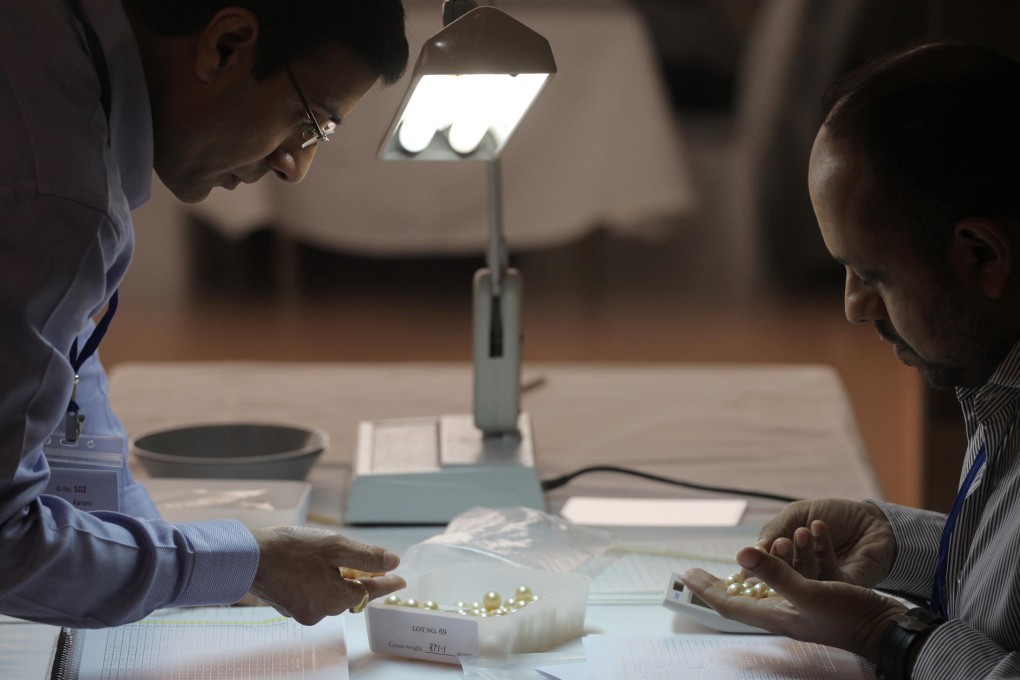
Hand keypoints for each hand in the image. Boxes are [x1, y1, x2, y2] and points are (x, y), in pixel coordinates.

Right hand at [249, 526, 405, 624]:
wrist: (247, 557)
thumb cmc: (291, 549)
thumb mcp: (335, 546)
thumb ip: (366, 556)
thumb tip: (393, 562)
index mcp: (336, 599)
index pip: (370, 591)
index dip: (387, 583)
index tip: (401, 580)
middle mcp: (321, 612)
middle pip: (350, 594)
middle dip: (359, 577)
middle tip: (366, 561)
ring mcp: (302, 611)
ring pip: (330, 594)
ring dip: (336, 578)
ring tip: (332, 558)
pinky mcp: (288, 606)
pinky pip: (312, 595)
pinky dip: (318, 582)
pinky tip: (311, 566)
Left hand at [682, 547, 905, 660]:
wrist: (891, 628)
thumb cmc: (850, 617)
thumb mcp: (810, 593)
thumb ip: (776, 574)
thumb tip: (741, 555)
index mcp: (776, 616)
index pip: (730, 604)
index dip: (706, 589)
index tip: (686, 576)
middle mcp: (786, 611)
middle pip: (743, 595)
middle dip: (720, 581)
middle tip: (698, 569)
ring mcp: (803, 603)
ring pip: (770, 581)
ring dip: (761, 562)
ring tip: (747, 549)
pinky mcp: (821, 594)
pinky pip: (798, 572)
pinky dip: (794, 555)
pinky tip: (800, 536)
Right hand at [756, 499, 894, 586]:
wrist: (871, 520)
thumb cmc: (834, 515)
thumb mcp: (797, 514)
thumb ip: (775, 530)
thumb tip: (753, 550)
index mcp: (784, 558)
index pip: (762, 569)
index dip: (756, 564)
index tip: (751, 555)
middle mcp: (799, 574)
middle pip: (779, 577)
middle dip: (777, 559)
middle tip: (781, 543)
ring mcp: (819, 583)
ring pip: (801, 578)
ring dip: (800, 553)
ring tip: (802, 531)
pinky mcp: (841, 588)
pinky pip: (827, 576)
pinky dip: (822, 548)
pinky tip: (819, 527)